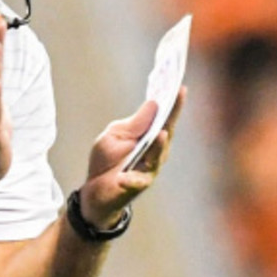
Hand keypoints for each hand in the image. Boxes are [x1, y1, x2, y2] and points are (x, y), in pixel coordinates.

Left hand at [79, 87, 185, 226]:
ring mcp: (149, 169)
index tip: (181, 86)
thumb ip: (134, 123)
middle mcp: (156, 152)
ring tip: (160, 133)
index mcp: (150, 136)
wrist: (95, 189)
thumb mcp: (115, 135)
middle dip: (172, 116)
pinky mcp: (137, 186)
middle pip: (166, 132)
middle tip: (177, 98)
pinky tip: (123, 177)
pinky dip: (131, 179)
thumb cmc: (107, 159)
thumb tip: (153, 103)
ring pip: (157, 156)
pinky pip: (136, 181)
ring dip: (158, 146)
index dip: (174, 103)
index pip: (164, 117)